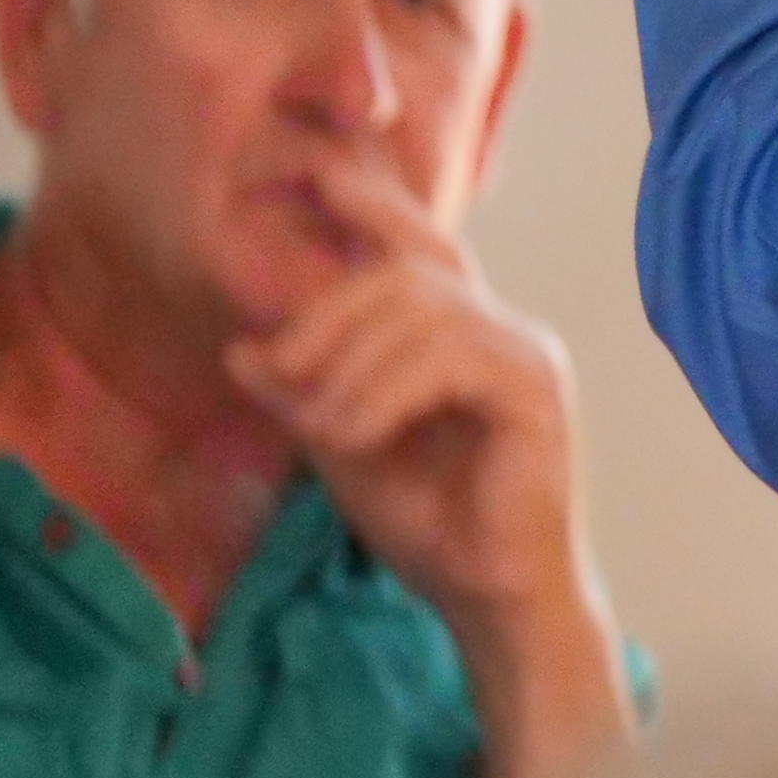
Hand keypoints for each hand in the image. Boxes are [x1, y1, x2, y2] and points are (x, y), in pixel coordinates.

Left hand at [228, 148, 629, 777]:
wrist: (494, 602)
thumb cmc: (433, 529)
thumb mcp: (345, 450)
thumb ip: (304, 396)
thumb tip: (241, 351)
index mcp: (464, 336)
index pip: (422, 251)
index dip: (376, 206)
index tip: (320, 174)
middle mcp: (504, 330)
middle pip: (408, 273)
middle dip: (328, 313)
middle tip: (278, 367)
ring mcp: (527, 354)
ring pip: (423, 310)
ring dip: (349, 365)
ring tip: (321, 426)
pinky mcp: (535, 390)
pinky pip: (448, 356)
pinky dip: (384, 392)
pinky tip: (357, 435)